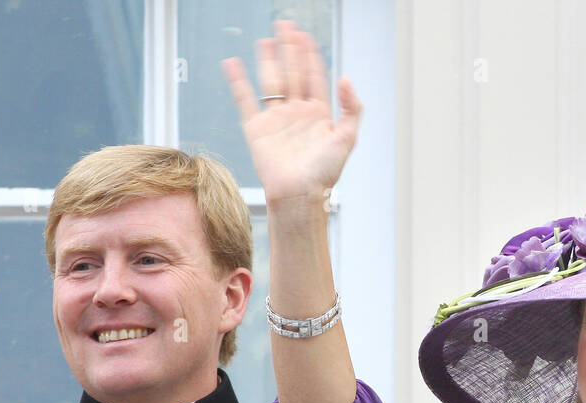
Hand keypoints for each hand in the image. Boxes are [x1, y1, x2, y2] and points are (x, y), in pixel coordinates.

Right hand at [222, 20, 360, 208]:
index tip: (305, 35)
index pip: (314, 76)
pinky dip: (238, 82)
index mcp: (318, 114)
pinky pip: (246, 100)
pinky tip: (233, 64)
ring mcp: (276, 120)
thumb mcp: (347, 138)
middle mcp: (296, 113)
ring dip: (268, 59)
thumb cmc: (324, 174)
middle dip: (289, 49)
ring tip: (266, 39)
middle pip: (292, 72)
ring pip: (271, 81)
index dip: (309, 55)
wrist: (299, 195)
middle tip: (285, 25)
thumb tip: (346, 79)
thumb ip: (352, 108)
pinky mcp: (257, 129)